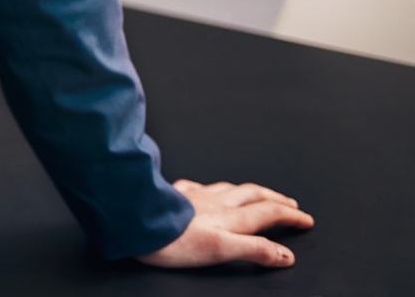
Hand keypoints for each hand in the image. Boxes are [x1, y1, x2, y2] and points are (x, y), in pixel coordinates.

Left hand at [138, 179, 313, 269]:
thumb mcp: (221, 250)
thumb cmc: (173, 241)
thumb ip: (254, 250)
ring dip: (247, 190)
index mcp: (230, 217)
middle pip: (252, 195)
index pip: (267, 214)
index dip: (290, 216)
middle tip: (289, 203)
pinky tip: (205, 189)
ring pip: (228, 188)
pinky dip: (211, 188)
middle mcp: (215, 202)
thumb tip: (285, 255)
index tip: (306, 219)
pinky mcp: (173, 194)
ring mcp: (194, 195)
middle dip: (274, 199)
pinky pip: (198, 186)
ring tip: (256, 192)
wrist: (134, 221)